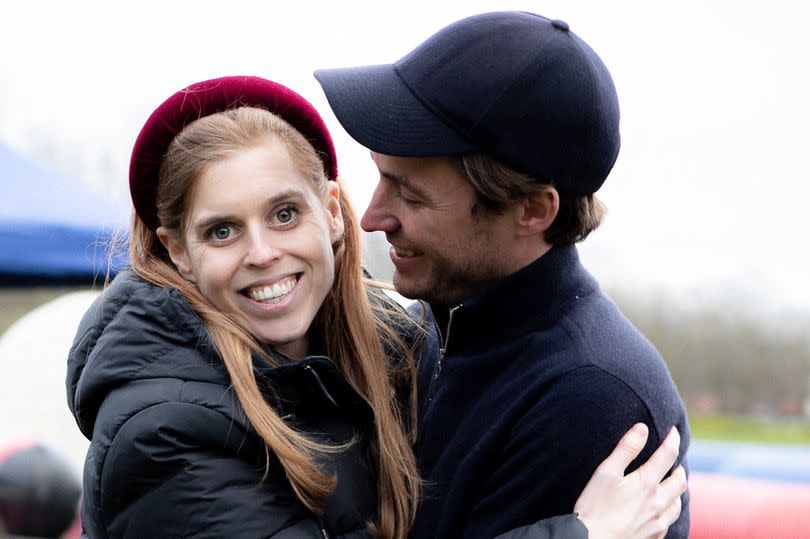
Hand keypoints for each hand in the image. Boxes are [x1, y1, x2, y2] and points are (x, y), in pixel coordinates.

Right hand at [574, 424, 685, 538]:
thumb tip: (642, 428)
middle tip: (673, 459)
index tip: (673, 430)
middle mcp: (658, 503)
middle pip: (679, 480)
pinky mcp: (653, 536)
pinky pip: (669, 521)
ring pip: (678, 502)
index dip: (672, 439)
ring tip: (671, 482)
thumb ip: (625, 449)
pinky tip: (660, 509)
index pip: (668, 455)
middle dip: (679, 466)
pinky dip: (670, 509)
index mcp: (647, 483)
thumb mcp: (606, 472)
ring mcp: (657, 522)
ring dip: (678, 489)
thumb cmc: (595, 506)